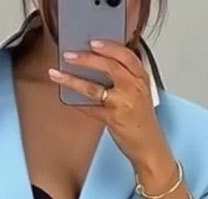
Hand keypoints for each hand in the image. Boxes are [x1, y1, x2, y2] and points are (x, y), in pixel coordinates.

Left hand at [48, 40, 173, 180]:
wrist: (149, 146)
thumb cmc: (143, 122)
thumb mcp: (141, 94)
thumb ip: (127, 79)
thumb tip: (101, 66)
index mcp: (141, 78)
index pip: (125, 55)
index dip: (108, 47)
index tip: (92, 42)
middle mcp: (134, 88)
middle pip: (108, 66)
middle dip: (85, 59)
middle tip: (68, 55)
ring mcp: (123, 103)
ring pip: (93, 87)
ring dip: (72, 80)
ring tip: (57, 74)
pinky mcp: (113, 118)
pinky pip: (90, 108)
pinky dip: (77, 104)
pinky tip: (67, 99)